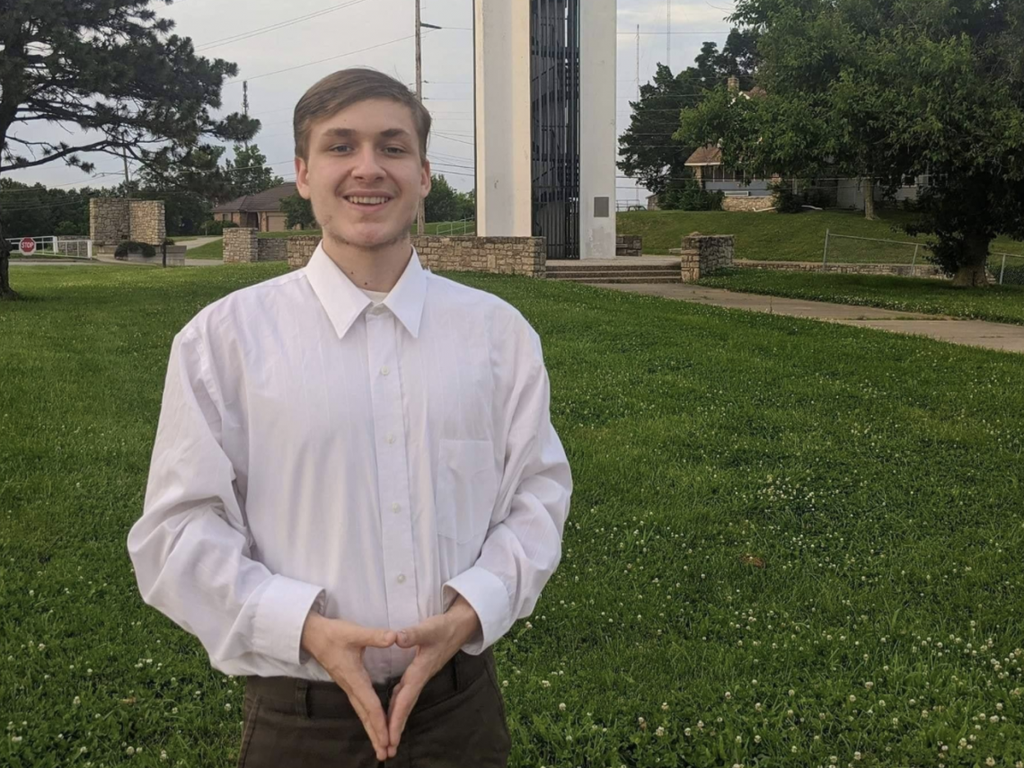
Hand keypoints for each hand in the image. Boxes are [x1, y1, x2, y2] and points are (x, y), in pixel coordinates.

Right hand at [300, 612, 396, 761]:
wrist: (312, 636)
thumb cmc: (333, 634)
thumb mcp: (354, 632)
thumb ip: (375, 636)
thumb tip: (395, 636)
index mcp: (354, 678)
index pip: (370, 704)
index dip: (379, 721)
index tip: (387, 738)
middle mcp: (351, 687)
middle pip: (365, 716)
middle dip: (376, 735)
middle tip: (386, 754)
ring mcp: (349, 687)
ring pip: (362, 714)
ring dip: (372, 731)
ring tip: (382, 749)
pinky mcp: (349, 685)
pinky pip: (360, 707)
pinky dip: (368, 720)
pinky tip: (374, 727)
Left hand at [385, 596, 481, 758]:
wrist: (461, 625)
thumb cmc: (445, 627)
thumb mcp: (429, 629)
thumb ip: (413, 634)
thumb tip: (396, 638)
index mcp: (420, 670)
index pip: (406, 699)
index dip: (396, 718)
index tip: (389, 736)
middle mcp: (420, 677)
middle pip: (405, 707)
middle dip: (396, 728)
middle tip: (386, 750)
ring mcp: (421, 676)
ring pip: (406, 702)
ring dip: (397, 720)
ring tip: (388, 738)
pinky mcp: (420, 671)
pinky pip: (406, 693)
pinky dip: (399, 706)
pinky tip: (392, 710)